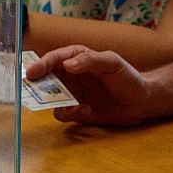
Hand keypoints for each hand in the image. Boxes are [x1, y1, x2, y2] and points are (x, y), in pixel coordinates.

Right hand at [24, 45, 152, 125]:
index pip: (54, 59)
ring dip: (55, 101)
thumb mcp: (112, 62)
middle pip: (45, 77)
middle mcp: (70, 75)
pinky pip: (63, 113)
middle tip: (31, 89)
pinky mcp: (76, 111)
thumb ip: (89, 60)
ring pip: (49, 97)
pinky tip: (86, 110)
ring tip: (73, 105)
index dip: (41, 64)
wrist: (141, 102)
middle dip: (36, 83)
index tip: (31, 73)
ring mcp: (72, 93)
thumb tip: (67, 64)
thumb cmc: (128, 77)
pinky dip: (70, 113)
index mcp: (77, 58)